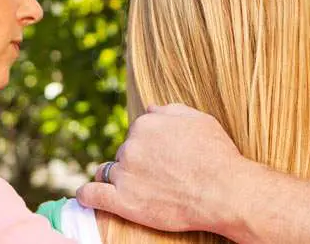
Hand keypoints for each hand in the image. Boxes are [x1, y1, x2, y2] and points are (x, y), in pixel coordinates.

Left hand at [77, 104, 247, 233]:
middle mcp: (132, 145)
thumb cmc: (216, 155)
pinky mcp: (123, 201)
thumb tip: (151, 108)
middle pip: (125, 152)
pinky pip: (92, 194)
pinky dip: (87, 194)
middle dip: (138, 162)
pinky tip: (85, 195)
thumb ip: (170, 111)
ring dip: (118, 178)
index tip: (163, 158)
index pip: (138, 133)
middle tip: (161, 177)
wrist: (224, 191)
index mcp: (147, 123)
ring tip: (135, 188)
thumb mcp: (199, 120)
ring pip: (109, 171)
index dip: (151, 146)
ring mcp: (125, 173)